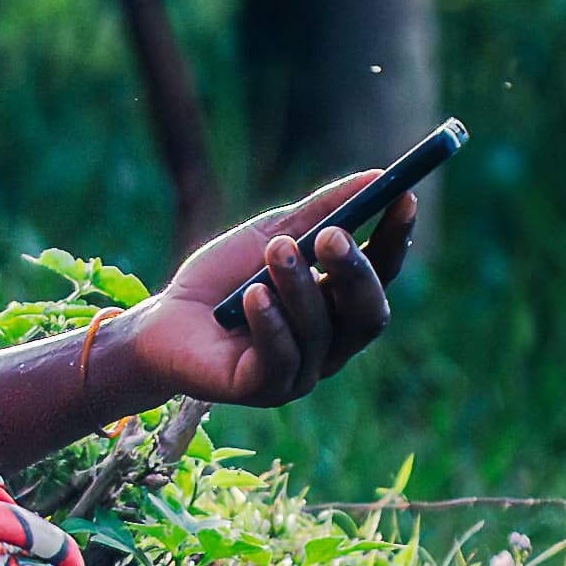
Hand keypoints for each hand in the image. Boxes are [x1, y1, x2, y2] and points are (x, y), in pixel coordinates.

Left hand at [113, 175, 414, 409]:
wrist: (162, 322)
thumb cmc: (222, 279)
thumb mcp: (271, 233)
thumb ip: (321, 211)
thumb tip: (376, 176)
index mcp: (339, 305)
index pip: (381, 274)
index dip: (394, 239)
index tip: (404, 197)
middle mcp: (331, 344)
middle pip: (366, 313)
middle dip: (354, 271)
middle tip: (332, 236)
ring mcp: (301, 371)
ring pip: (320, 331)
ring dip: (298, 286)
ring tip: (273, 250)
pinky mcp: (264, 389)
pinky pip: (281, 358)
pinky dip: (270, 323)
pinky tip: (253, 296)